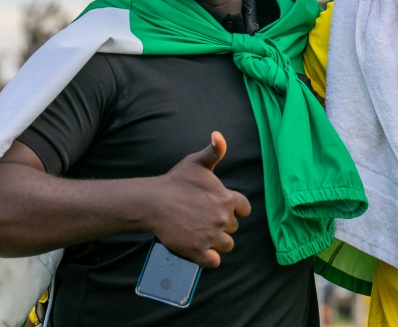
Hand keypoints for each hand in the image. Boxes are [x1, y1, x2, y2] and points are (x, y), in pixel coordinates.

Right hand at [141, 132, 251, 267]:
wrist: (153, 202)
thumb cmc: (175, 181)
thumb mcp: (196, 162)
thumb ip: (214, 150)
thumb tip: (219, 135)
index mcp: (227, 198)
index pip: (244, 209)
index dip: (235, 209)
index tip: (222, 207)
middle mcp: (222, 218)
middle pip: (234, 227)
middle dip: (223, 224)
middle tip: (206, 219)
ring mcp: (211, 236)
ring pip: (226, 245)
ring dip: (217, 242)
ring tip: (202, 233)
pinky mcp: (198, 251)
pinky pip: (214, 261)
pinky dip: (209, 258)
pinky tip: (201, 249)